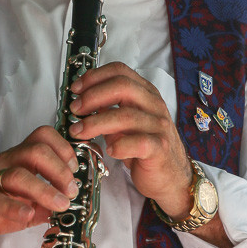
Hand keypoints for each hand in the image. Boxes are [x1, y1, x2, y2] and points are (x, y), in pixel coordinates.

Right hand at [0, 125, 78, 247]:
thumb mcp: (26, 201)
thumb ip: (48, 202)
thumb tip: (72, 204)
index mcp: (18, 158)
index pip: (42, 136)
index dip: (63, 148)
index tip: (74, 169)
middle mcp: (5, 163)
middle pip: (34, 151)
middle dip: (58, 170)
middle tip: (70, 190)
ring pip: (18, 175)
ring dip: (44, 190)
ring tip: (60, 205)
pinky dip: (15, 207)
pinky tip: (28, 214)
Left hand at [67, 61, 192, 217]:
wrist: (171, 177)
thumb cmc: (145, 148)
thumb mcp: (126, 124)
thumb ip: (109, 110)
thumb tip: (82, 100)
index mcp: (145, 93)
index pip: (120, 71)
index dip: (94, 77)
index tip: (76, 89)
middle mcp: (154, 105)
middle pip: (122, 86)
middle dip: (92, 96)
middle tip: (75, 109)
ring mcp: (159, 126)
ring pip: (126, 115)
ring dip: (95, 123)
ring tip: (78, 131)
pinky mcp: (160, 148)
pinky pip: (138, 142)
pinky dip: (119, 146)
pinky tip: (109, 150)